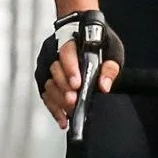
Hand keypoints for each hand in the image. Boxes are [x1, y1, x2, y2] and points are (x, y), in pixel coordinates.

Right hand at [34, 13, 123, 128]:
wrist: (88, 39)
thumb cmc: (101, 44)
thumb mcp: (112, 51)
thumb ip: (110, 68)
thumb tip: (104, 86)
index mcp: (72, 40)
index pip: (67, 52)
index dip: (70, 69)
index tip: (77, 84)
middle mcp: (55, 51)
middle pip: (55, 70)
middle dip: (64, 88)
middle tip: (73, 101)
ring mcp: (48, 65)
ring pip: (48, 84)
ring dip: (58, 100)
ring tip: (70, 111)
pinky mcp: (45, 79)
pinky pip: (46, 95)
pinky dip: (54, 108)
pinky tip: (63, 119)